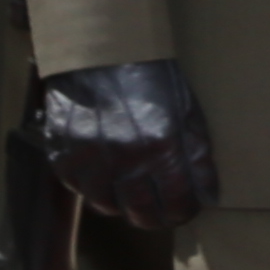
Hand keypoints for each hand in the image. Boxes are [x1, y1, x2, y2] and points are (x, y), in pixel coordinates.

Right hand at [36, 59, 220, 231]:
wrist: (100, 51)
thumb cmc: (150, 78)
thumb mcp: (186, 110)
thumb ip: (198, 156)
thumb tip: (208, 196)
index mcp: (161, 149)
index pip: (177, 206)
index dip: (184, 213)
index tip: (185, 209)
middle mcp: (123, 160)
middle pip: (141, 215)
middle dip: (155, 217)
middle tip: (159, 210)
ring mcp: (88, 160)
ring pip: (107, 206)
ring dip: (121, 202)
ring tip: (130, 187)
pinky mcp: (62, 154)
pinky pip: (78, 188)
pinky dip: (91, 186)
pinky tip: (103, 171)